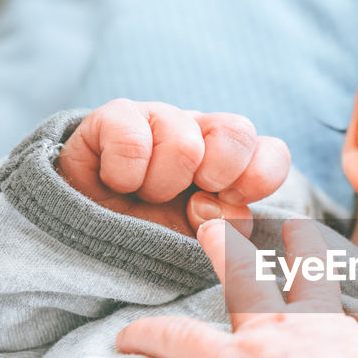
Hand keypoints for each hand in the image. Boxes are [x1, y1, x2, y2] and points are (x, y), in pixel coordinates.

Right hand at [56, 99, 290, 235]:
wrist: (85, 232)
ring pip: (185, 142)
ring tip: (145, 195)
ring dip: (162, 185)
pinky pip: (132, 140)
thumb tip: (226, 208)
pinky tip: (117, 182)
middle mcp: (201, 132)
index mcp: (231, 162)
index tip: (231, 201)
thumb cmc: (150, 234)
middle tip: (188, 198)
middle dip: (216, 176)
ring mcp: (159, 118)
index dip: (259, 178)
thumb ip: (225, 227)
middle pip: (238, 130)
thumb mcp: (196, 241)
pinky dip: (124, 174)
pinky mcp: (114, 116)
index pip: (271, 152)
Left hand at [114, 218, 357, 357]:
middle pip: (244, 284)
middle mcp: (276, 336)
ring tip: (127, 334)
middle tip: (211, 230)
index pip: (315, 281)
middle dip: (225, 256)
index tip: (298, 231)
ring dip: (149, 335)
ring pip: (182, 339)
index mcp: (325, 328)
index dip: (306, 254)